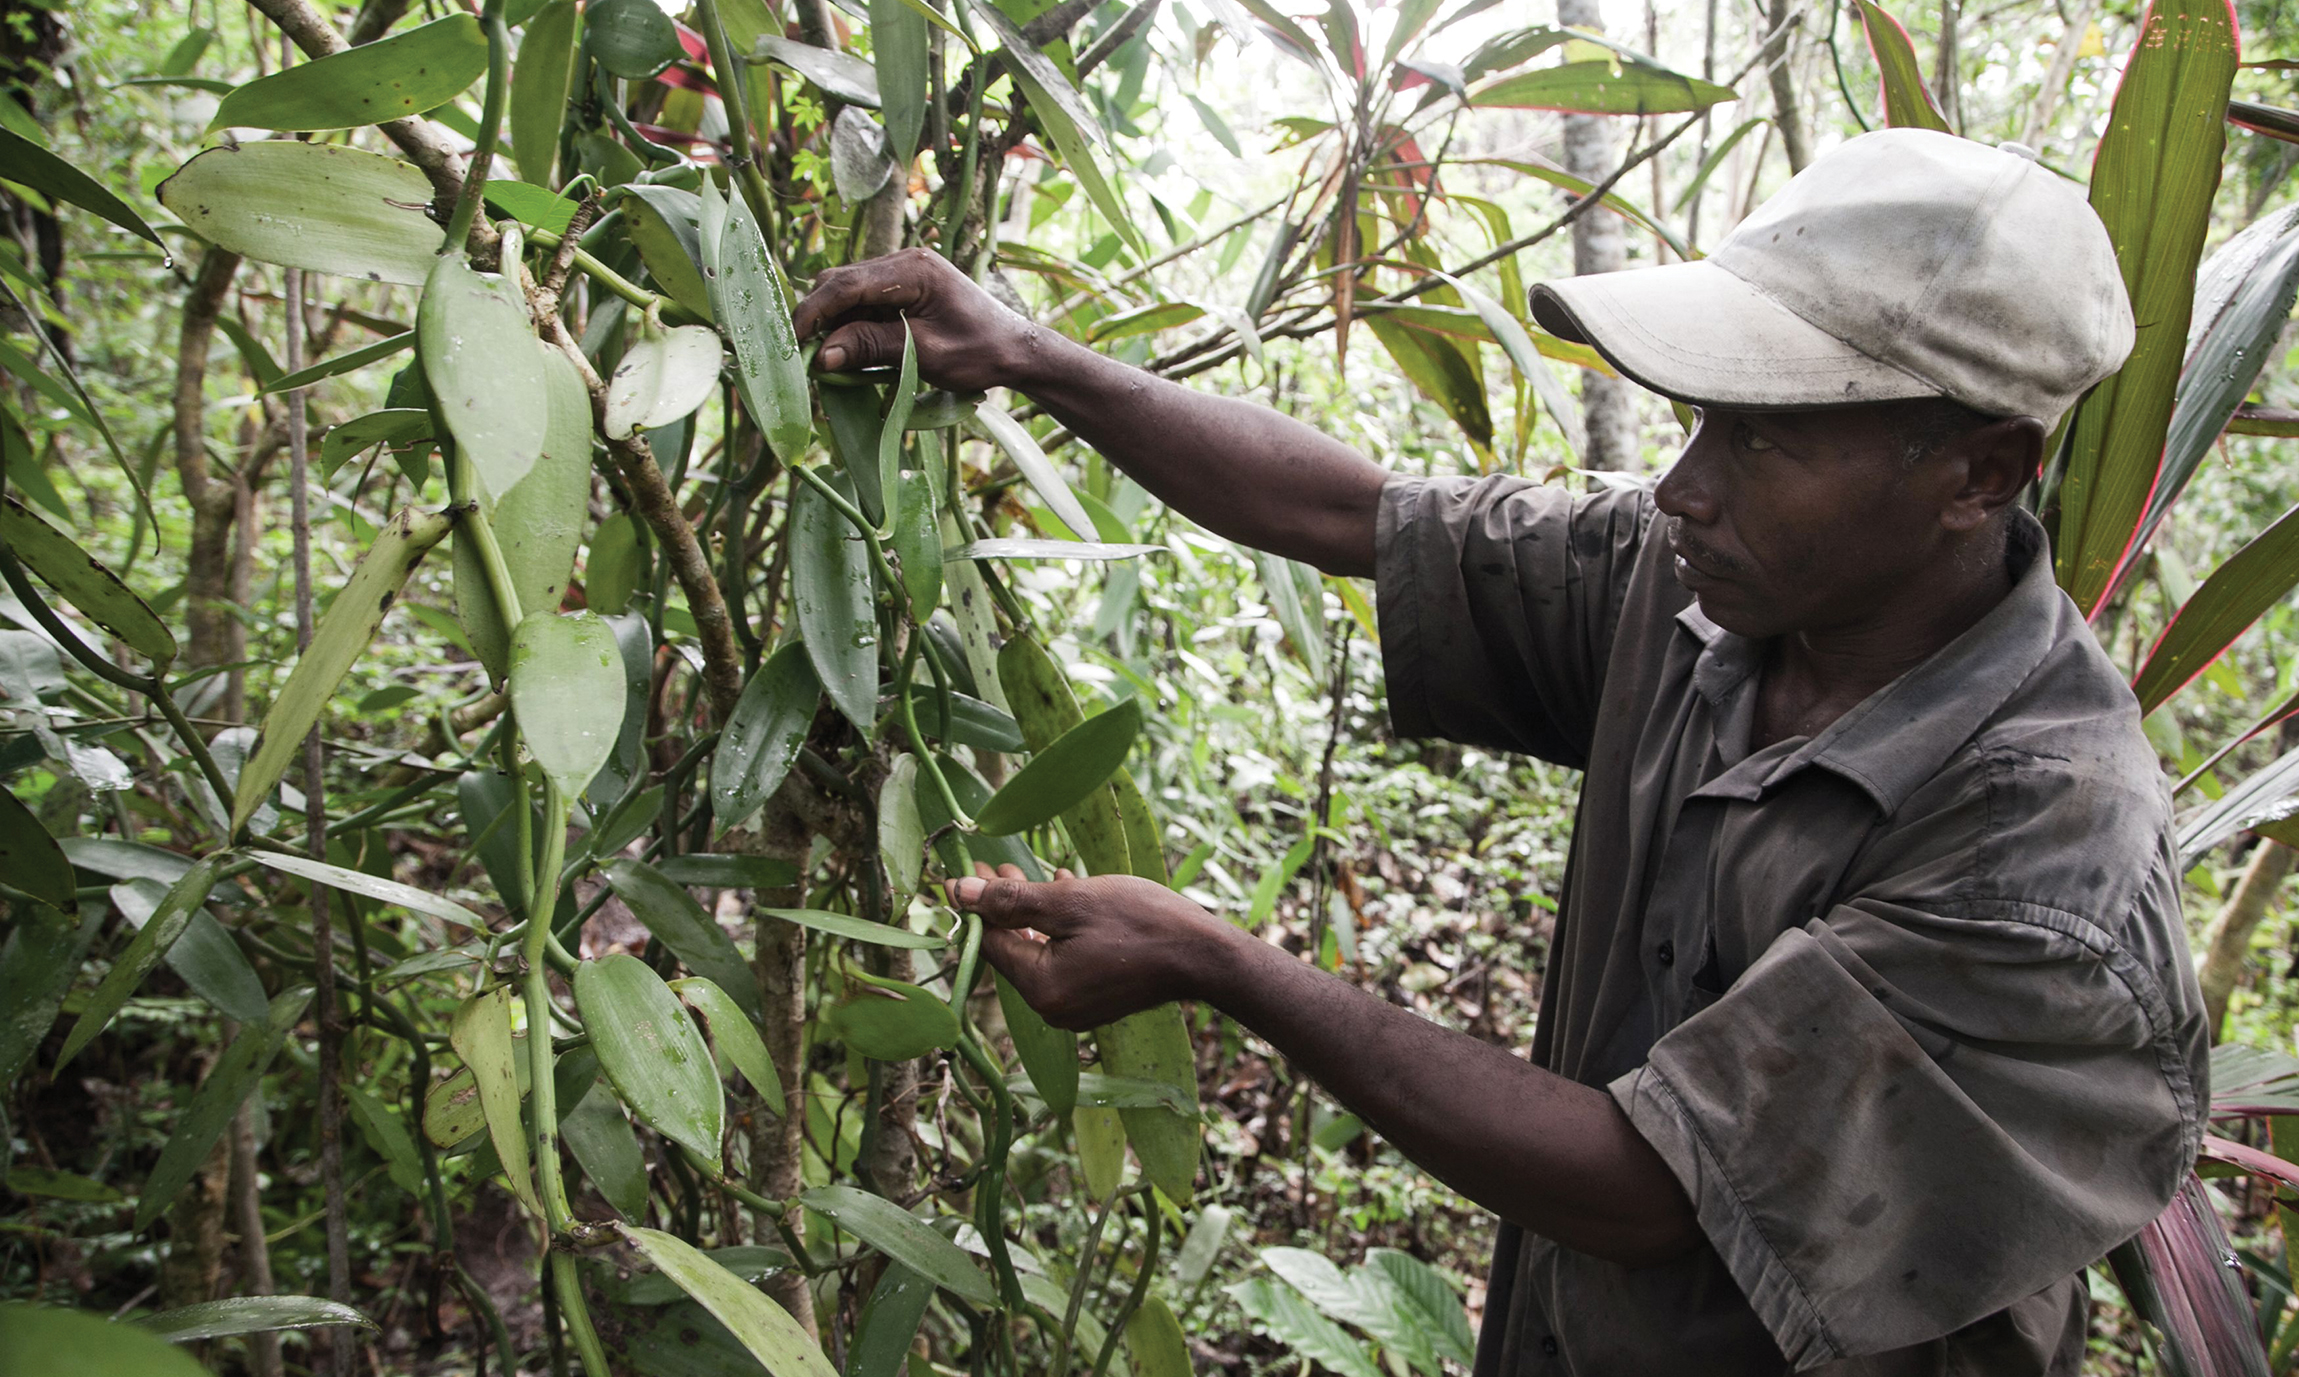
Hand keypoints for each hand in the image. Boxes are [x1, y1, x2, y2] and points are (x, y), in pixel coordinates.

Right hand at [793, 248, 1043, 393]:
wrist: (1016, 351)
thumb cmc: (980, 353)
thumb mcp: (925, 355)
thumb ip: (872, 348)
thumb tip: (821, 355)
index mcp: (913, 269)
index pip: (846, 284)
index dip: (814, 312)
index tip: (793, 341)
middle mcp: (905, 262)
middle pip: (841, 283)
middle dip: (820, 318)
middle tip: (809, 358)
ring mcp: (904, 273)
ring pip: (848, 293)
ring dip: (835, 325)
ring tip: (830, 361)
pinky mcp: (904, 289)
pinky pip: (865, 303)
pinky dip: (853, 326)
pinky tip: (852, 352)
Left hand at [948, 863, 1238, 1029]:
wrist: (1205, 956)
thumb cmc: (1140, 923)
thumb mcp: (1071, 902)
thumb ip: (1011, 900)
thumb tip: (958, 892)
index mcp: (1041, 989)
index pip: (991, 944)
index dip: (977, 903)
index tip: (967, 868)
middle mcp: (1053, 1008)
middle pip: (1014, 949)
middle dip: (1004, 905)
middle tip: (996, 864)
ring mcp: (1078, 1008)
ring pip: (1041, 952)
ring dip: (1032, 912)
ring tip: (1032, 872)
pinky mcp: (1099, 1000)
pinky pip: (1065, 961)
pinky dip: (1059, 929)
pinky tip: (1066, 893)